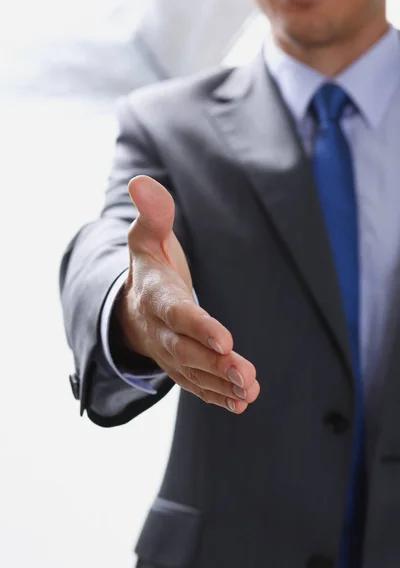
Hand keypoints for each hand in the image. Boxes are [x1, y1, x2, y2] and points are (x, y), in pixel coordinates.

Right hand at [116, 175, 259, 413]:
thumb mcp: (147, 238)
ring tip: (250, 390)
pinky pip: (197, 384)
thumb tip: (141, 182)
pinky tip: (243, 401)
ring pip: (195, 373)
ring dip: (221, 383)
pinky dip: (218, 394)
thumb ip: (152, 213)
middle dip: (215, 364)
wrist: (131, 309)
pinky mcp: (180, 367)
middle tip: (245, 374)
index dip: (198, 326)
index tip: (224, 339)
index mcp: (155, 298)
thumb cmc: (149, 268)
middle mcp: (161, 331)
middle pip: (187, 351)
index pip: (176, 314)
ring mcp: (170, 353)